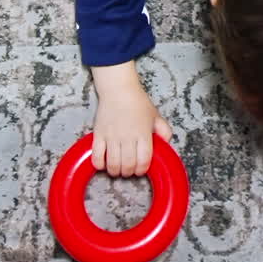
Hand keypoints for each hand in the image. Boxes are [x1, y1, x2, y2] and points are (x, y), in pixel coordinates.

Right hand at [91, 62, 171, 177]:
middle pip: (127, 165)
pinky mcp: (98, 135)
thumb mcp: (155, 116)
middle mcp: (128, 137)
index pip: (143, 160)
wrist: (119, 89)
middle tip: (128, 170)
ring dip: (115, 171)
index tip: (140, 169)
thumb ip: (164, 131)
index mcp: (143, 134)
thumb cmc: (138, 102)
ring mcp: (112, 136)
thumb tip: (165, 144)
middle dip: (128, 172)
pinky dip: (99, 165)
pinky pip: (97, 156)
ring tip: (117, 168)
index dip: (142, 170)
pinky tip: (103, 163)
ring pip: (112, 164)